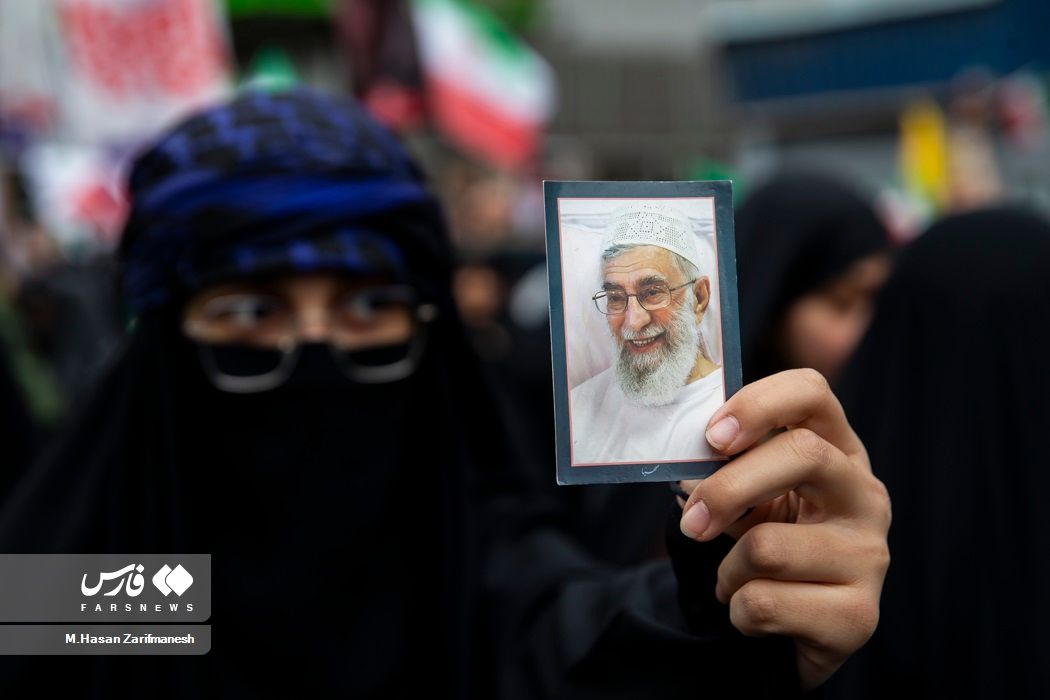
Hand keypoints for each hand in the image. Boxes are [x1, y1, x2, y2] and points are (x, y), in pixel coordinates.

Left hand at [677, 369, 890, 690]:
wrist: (796, 632)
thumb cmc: (771, 548)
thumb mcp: (751, 500)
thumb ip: (722, 472)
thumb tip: (679, 468)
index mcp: (837, 451)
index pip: (812, 393)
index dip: (759, 404)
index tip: (712, 436)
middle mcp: (865, 495)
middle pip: (803, 454)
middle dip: (728, 487)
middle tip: (691, 520)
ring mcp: (870, 555)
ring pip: (768, 546)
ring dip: (728, 570)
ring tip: (736, 580)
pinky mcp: (858, 616)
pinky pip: (765, 604)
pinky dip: (738, 612)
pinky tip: (754, 613)